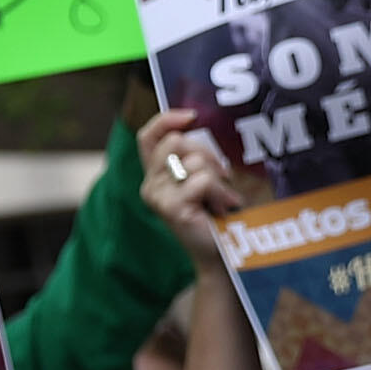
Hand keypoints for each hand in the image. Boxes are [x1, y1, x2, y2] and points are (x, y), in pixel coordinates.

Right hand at [139, 108, 235, 269]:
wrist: (220, 254)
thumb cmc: (215, 215)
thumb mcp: (202, 178)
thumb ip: (194, 156)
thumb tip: (198, 125)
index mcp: (154, 176)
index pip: (147, 136)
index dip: (165, 119)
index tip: (191, 116)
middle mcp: (149, 185)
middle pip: (176, 142)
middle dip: (206, 153)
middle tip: (221, 176)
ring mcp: (157, 197)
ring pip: (193, 161)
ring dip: (218, 179)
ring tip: (222, 200)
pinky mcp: (172, 208)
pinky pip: (202, 180)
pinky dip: (220, 192)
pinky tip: (223, 207)